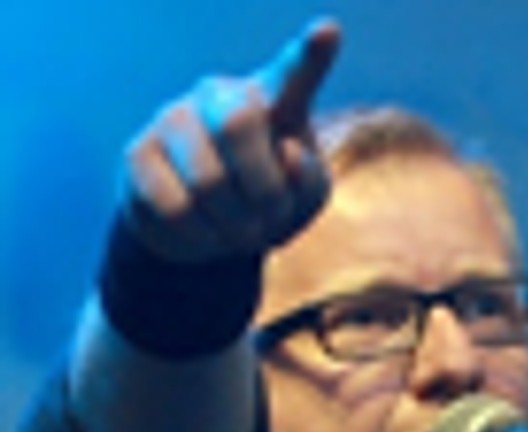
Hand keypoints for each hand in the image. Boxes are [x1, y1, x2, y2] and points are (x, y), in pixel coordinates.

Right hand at [121, 20, 340, 261]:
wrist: (210, 226)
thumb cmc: (269, 198)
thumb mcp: (304, 198)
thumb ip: (310, 179)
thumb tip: (288, 154)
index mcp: (274, 97)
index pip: (295, 71)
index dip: (312, 54)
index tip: (327, 31)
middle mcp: (220, 95)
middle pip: (239, 124)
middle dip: (263, 189)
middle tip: (270, 221)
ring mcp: (172, 118)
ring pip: (206, 181)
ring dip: (235, 226)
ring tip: (240, 231)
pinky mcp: (136, 154)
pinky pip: (173, 208)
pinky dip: (200, 238)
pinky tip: (204, 233)